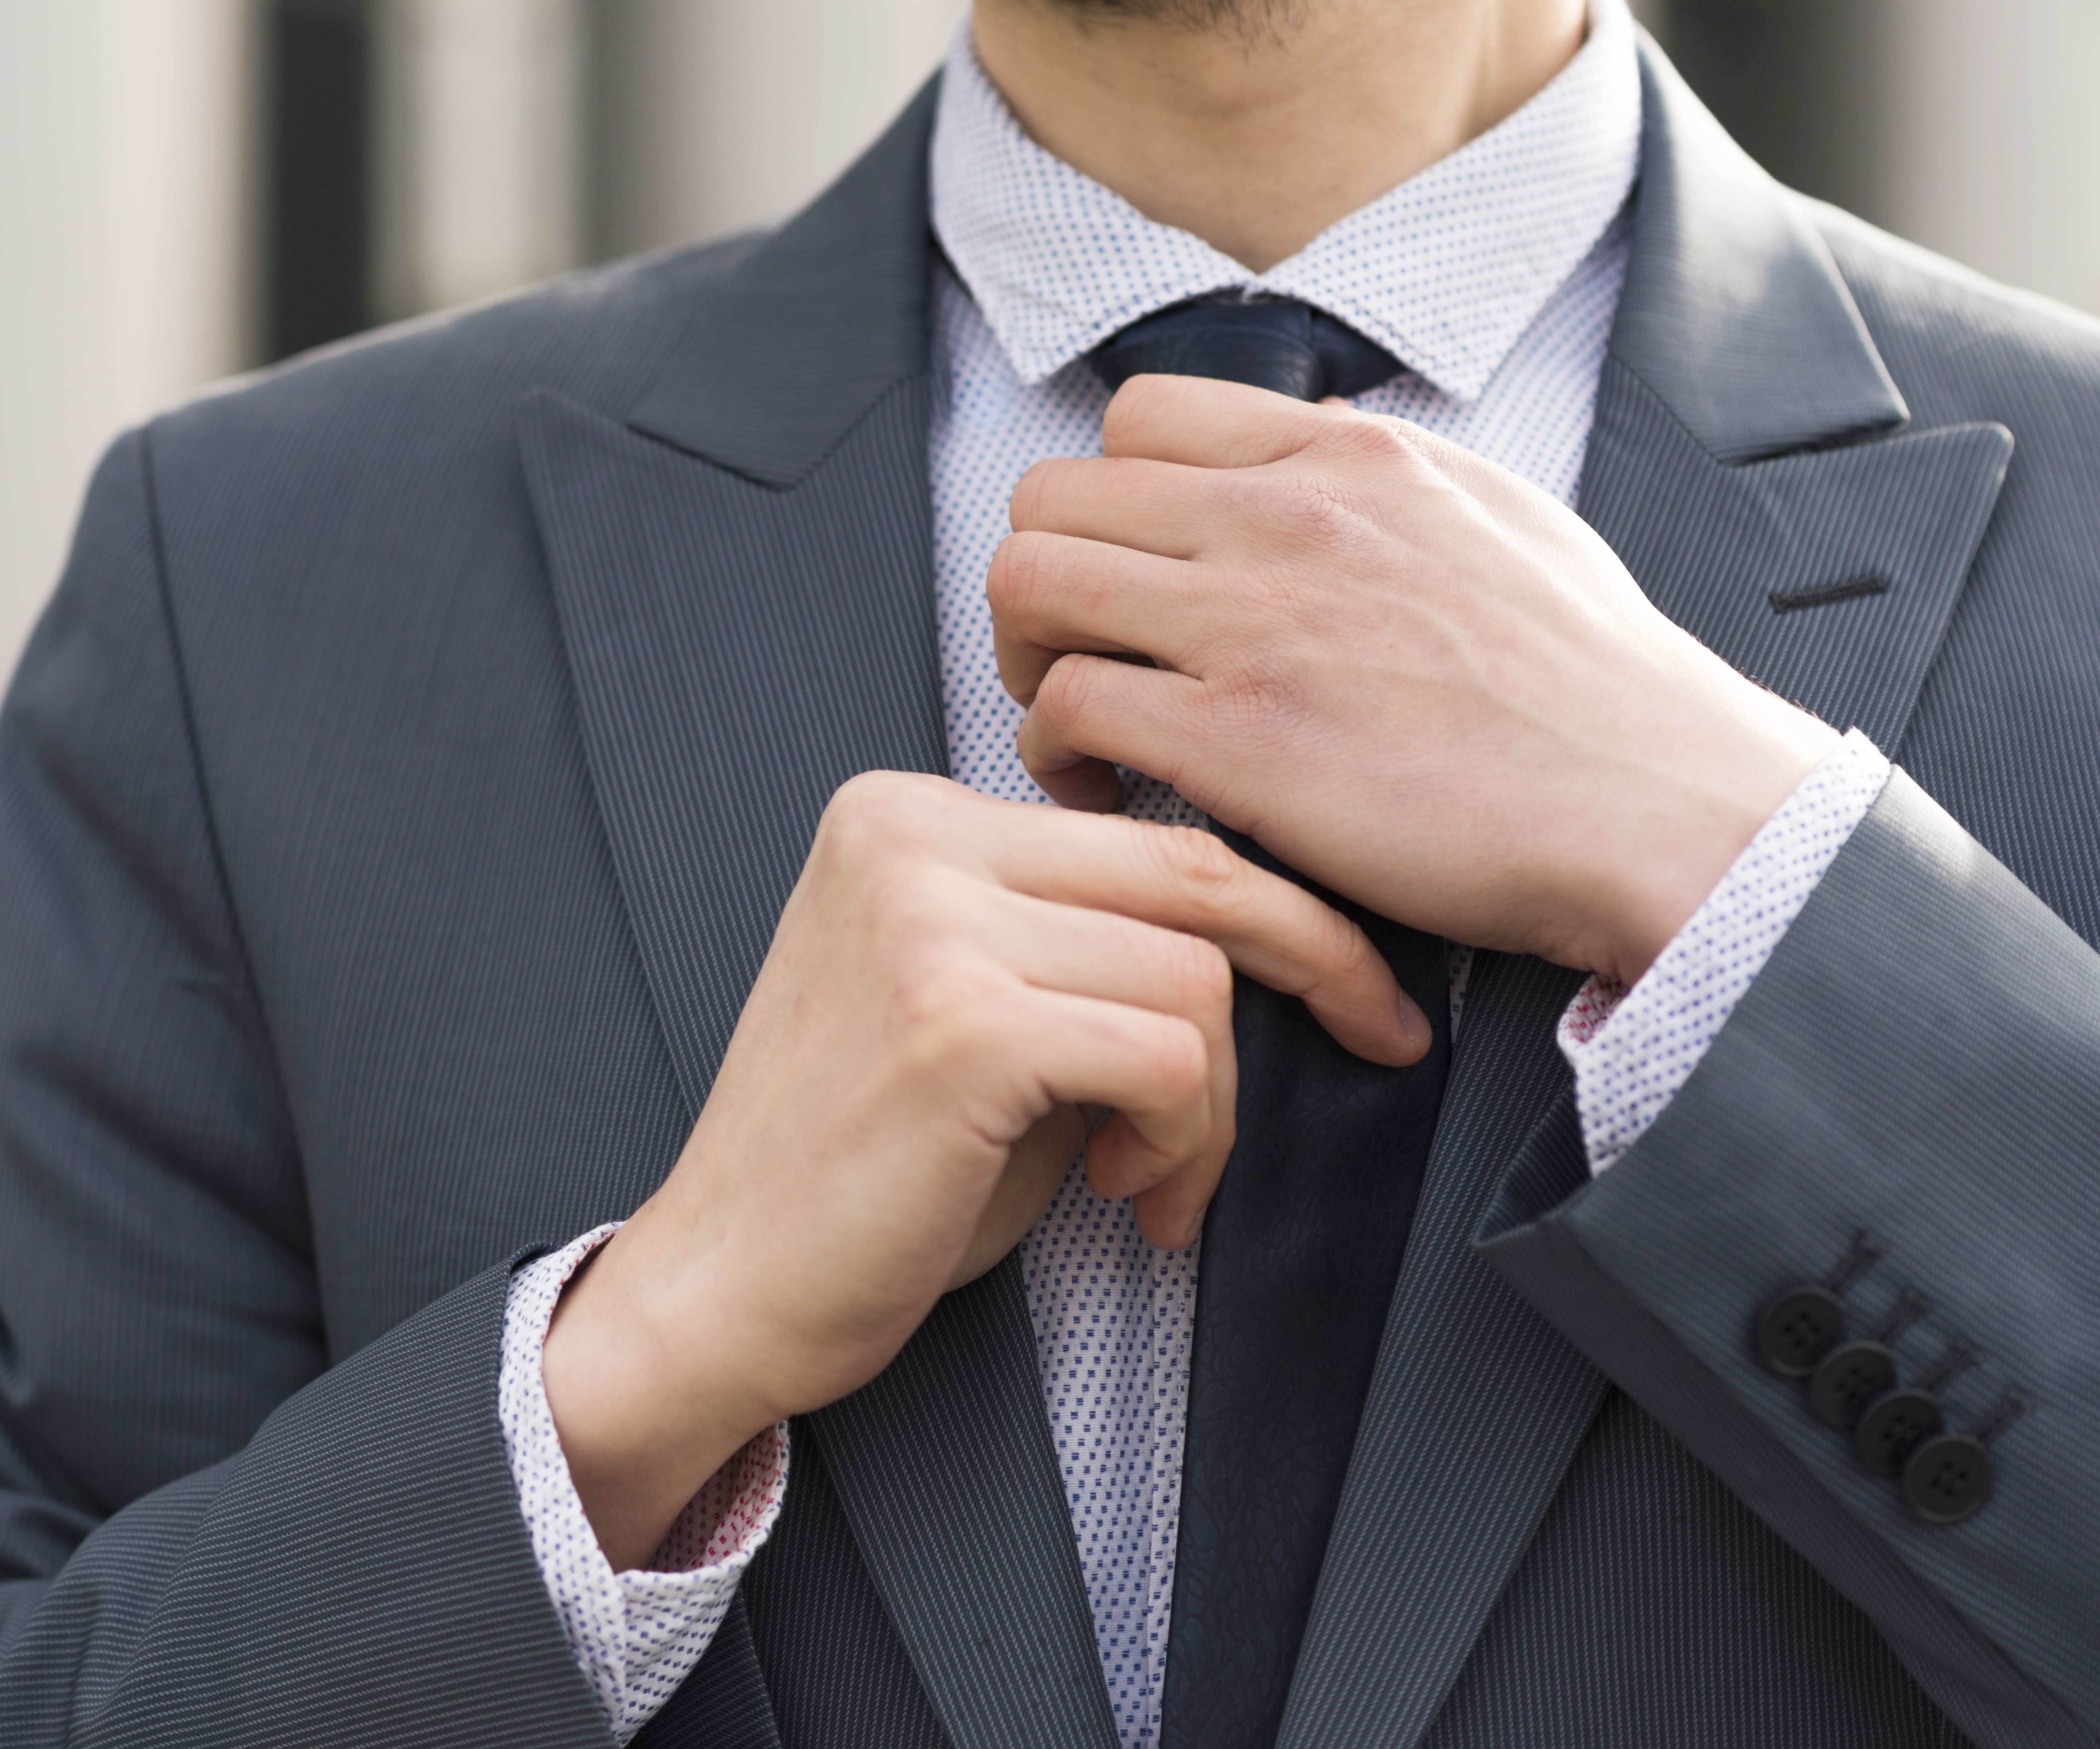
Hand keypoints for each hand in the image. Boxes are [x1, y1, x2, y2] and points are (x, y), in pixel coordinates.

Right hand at [541, 770, 1426, 1568]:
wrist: (721, 1286)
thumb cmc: (857, 1171)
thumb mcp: (974, 1010)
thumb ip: (1080, 946)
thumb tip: (1257, 940)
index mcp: (902, 814)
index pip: (1148, 830)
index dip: (1280, 907)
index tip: (1351, 978)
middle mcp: (908, 836)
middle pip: (1192, 872)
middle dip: (1318, 959)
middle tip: (1378, 1036)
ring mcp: (927, 920)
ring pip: (1193, 974)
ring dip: (1211, 1103)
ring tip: (1145, 1179)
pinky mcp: (958, 1022)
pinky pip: (1166, 1052)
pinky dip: (1183, 1137)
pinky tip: (1121, 1190)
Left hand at [988, 375, 1842, 982]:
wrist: (1661, 803)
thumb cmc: (1594, 684)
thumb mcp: (1501, 516)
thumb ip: (1385, 470)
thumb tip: (1301, 430)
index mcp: (1344, 459)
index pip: (1137, 417)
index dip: (1106, 499)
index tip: (1130, 574)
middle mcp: (1283, 520)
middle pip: (1051, 498)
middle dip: (1042, 580)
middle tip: (1076, 655)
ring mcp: (1252, 626)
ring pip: (1027, 585)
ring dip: (1025, 659)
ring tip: (1076, 722)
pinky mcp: (1235, 740)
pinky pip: (1062, 708)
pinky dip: (1053, 753)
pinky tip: (1104, 787)